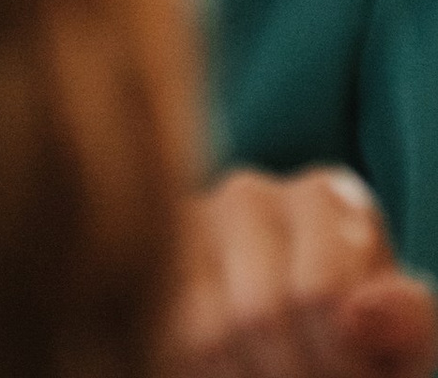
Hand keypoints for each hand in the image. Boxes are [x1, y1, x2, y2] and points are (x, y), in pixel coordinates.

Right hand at [167, 169, 437, 376]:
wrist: (302, 349)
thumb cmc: (356, 347)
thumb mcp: (398, 342)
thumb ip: (403, 322)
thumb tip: (359, 315)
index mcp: (326, 195)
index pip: (320, 292)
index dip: (342, 362)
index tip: (354, 377)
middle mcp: (250, 192)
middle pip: (261, 311)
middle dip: (295, 374)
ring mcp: (188, 222)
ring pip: (211, 330)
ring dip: (250, 376)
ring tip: (270, 374)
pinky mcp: (148, 264)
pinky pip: (172, 336)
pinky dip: (206, 370)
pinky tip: (233, 368)